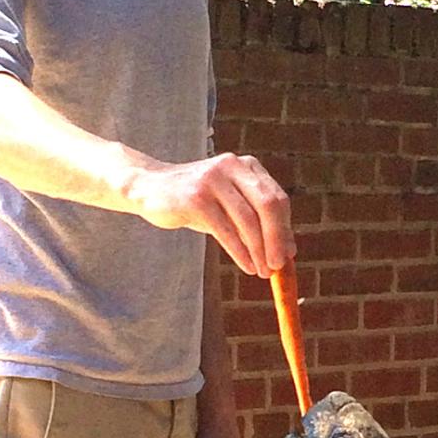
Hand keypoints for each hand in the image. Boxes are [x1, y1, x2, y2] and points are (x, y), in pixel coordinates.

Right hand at [127, 152, 293, 275]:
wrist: (148, 187)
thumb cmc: (196, 202)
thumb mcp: (230, 208)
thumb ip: (257, 223)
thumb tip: (289, 252)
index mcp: (247, 166)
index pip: (277, 198)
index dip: (285, 229)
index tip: (288, 255)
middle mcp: (232, 166)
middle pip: (268, 205)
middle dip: (277, 239)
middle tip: (279, 266)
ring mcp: (213, 179)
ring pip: (247, 220)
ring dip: (258, 250)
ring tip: (263, 271)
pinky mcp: (196, 197)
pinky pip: (225, 229)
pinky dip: (239, 251)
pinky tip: (246, 266)